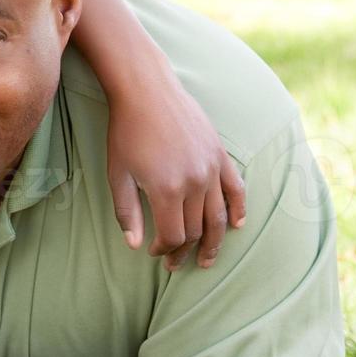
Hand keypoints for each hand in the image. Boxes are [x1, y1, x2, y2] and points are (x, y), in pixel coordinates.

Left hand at [106, 79, 244, 270]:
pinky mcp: (221, 155)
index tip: (152, 253)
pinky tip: (236, 226)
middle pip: (195, 229)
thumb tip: (134, 246)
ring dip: (213, 241)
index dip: (163, 250)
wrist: (147, 93)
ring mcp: (212, 169)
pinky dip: (238, 210)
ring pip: (218, 216)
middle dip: (184, 251)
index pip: (173, 235)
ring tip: (206, 259)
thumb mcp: (117, 174)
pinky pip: (236, 189)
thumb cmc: (125, 133)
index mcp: (166, 189)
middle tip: (175, 264)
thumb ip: (126, 212)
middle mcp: (195, 182)